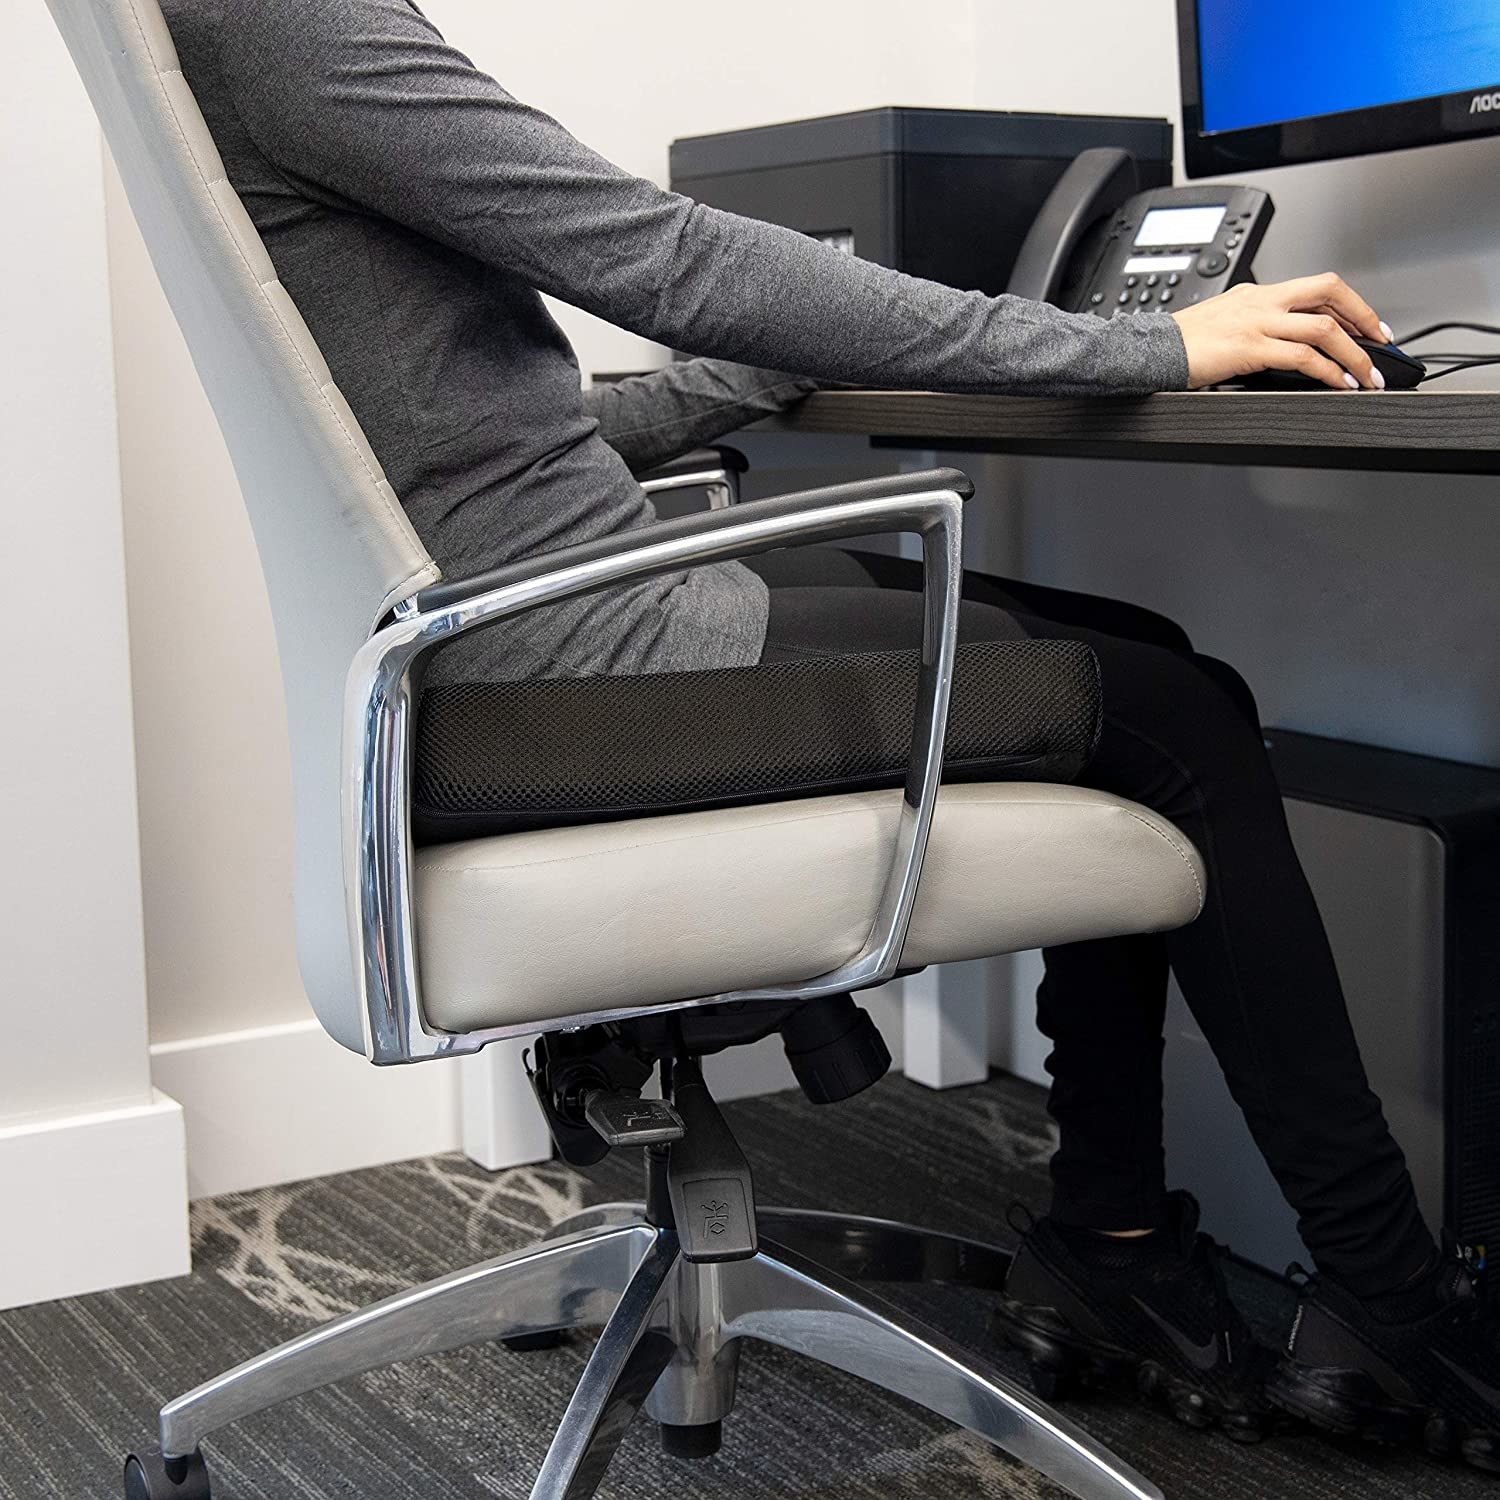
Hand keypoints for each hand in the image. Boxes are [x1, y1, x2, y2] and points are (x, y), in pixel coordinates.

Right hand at [1170, 273, 1394, 390]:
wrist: (1151, 350)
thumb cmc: (1180, 346)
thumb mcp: (1222, 325)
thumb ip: (1254, 329)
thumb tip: (1283, 350)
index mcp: (1256, 294)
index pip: (1316, 289)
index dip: (1350, 306)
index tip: (1367, 326)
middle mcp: (1262, 301)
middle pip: (1330, 293)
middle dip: (1364, 317)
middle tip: (1381, 343)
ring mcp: (1257, 322)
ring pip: (1324, 328)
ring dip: (1354, 354)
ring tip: (1368, 376)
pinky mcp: (1250, 347)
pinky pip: (1303, 357)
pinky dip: (1329, 371)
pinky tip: (1339, 384)